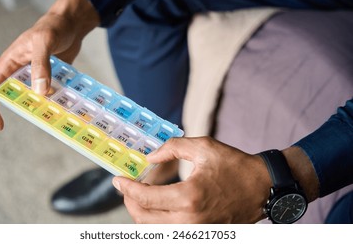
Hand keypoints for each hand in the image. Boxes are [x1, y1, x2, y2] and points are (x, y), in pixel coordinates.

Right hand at [0, 0, 97, 130]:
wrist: (71, 22)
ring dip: (44, 105)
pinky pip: (52, 92)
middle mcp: (21, 71)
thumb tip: (39, 91)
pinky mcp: (53, 77)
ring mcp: (37, 75)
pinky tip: (69, 104)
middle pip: (16, 96)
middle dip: (25, 108)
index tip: (0, 126)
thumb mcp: (44, 42)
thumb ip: (41, 65)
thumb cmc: (53, 26)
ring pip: (36, 96)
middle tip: (41, 118)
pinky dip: (58, 99)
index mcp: (9, 63)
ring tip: (57, 114)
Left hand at [112, 137, 271, 222]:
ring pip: (154, 230)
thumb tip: (150, 156)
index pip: (145, 198)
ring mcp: (196, 230)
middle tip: (125, 187)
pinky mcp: (202, 233)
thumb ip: (172, 148)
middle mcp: (190, 220)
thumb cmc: (235, 165)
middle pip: (144, 219)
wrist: (262, 187)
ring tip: (138, 195)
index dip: (126, 188)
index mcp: (189, 197)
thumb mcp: (203, 147)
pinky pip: (169, 232)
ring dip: (141, 214)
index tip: (117, 179)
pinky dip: (156, 221)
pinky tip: (156, 206)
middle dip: (129, 202)